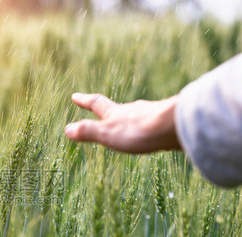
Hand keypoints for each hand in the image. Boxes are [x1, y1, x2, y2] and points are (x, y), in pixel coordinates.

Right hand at [64, 93, 181, 153]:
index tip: (75, 96)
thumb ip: (89, 131)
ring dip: (130, 120)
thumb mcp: (108, 133)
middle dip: (109, 111)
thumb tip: (67, 129)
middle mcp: (132, 111)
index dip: (84, 101)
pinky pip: (154, 125)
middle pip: (118, 109)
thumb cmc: (138, 131)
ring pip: (137, 116)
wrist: (174, 127)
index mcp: (116, 114)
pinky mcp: (166, 124)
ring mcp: (150, 116)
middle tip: (102, 109)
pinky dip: (149, 129)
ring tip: (129, 126)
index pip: (96, 104)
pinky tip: (155, 135)